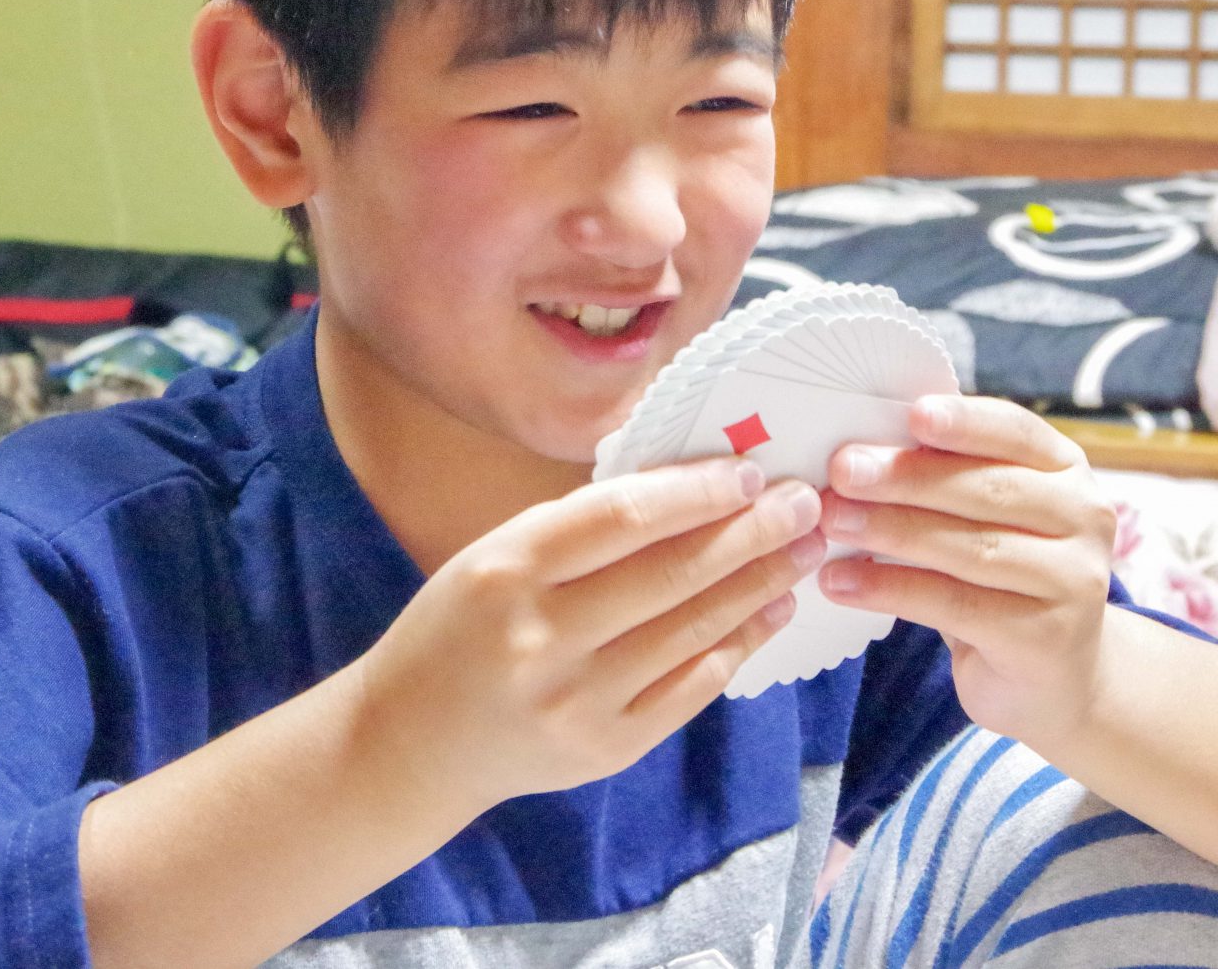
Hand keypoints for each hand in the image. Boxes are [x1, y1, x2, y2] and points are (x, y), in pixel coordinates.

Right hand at [352, 458, 827, 812]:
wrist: (412, 742)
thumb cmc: (459, 628)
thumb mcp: (495, 556)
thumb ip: (579, 528)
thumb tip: (690, 487)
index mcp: (507, 570)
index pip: (622, 518)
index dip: (696, 491)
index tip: (750, 470)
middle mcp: (542, 637)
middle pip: (671, 574)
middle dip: (751, 533)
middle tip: (805, 503)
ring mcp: (577, 701)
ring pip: (692, 631)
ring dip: (759, 585)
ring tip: (801, 552)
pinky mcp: (606, 748)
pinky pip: (692, 688)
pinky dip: (738, 644)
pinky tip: (769, 612)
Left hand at [818, 395, 1117, 748]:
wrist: (1052, 677)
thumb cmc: (1000, 577)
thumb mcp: (985, 517)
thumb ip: (946, 478)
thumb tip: (860, 449)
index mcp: (1065, 471)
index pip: (1016, 432)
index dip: (965, 422)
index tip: (913, 413)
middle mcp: (1083, 518)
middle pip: (986, 490)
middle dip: (906, 477)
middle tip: (842, 471)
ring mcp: (1072, 580)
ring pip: (970, 548)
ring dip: (891, 531)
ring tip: (833, 522)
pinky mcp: (1044, 637)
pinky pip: (954, 605)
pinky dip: (890, 590)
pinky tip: (841, 583)